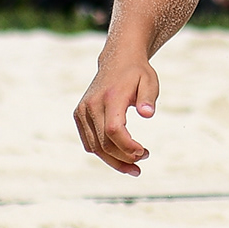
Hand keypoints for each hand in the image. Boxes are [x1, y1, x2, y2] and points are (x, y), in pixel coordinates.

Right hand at [74, 53, 160, 176]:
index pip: (114, 130)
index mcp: (110, 97)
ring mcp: (82, 111)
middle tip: (145, 158)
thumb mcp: (149, 81)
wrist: (117, 61)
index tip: (144, 152)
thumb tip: (148, 114)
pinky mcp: (79, 116)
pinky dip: (104, 154)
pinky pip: (90, 143)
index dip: (128, 146)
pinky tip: (121, 157)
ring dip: (115, 161)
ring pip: (95, 148)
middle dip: (125, 158)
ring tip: (135, 166)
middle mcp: (92, 105)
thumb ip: (148, 98)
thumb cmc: (137, 73)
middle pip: (104, 143)